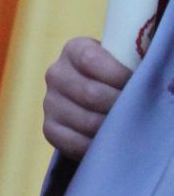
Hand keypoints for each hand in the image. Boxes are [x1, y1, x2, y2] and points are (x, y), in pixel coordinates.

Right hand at [43, 37, 131, 160]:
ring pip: (86, 121)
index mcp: (73, 50)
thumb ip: (126, 62)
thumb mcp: (118, 60)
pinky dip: (96, 145)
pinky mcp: (49, 128)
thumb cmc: (114, 74)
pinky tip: (108, 140)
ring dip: (111, 127)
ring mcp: (50, 103)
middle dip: (119, 104)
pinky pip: (73, 143)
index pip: (91, 60)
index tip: (136, 82)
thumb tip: (146, 79)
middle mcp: (56, 74)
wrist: (93, 92)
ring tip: (125, 125)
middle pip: (90, 94)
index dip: (117, 74)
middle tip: (135, 109)